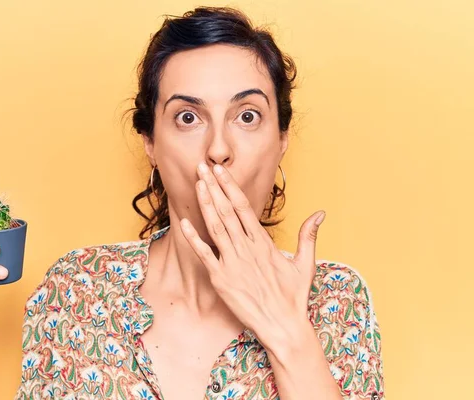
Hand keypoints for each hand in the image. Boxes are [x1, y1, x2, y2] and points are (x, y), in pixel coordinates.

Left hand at [180, 162, 325, 351]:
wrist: (283, 326)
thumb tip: (320, 213)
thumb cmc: (293, 297)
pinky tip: (183, 223)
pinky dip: (193, 238)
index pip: (244, 206)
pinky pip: (204, 255)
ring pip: (215, 226)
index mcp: (263, 243)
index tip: (220, 171)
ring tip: (197, 183)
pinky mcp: (221, 279)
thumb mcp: (306, 264)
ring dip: (205, 204)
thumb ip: (309, 235)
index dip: (230, 187)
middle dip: (213, 187)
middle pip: (227, 210)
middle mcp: (246, 248)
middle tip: (203, 166)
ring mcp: (232, 263)